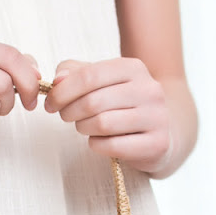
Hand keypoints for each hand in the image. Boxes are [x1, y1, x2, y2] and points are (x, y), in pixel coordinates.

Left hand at [43, 58, 196, 178]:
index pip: (89, 76)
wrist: (165, 132)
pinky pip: (113, 146)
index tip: (50, 104)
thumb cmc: (125, 106)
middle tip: (65, 117)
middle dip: (70, 112)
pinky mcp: (156, 144)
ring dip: (83, 128)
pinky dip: (97, 145)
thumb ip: (77, 74)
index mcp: (134, 68)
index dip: (62, 92)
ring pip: (102, 124)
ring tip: (83, 128)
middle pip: (93, 101)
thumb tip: (58, 79)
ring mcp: (156, 117)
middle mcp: (149, 89)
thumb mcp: (104, 83)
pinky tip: (99, 142)